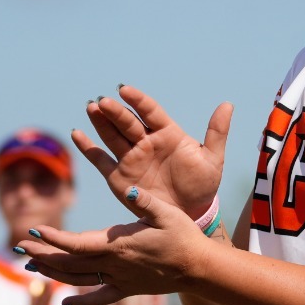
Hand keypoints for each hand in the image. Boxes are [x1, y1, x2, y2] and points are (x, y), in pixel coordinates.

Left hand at [20, 183, 214, 304]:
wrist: (200, 269)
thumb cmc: (184, 235)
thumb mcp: (167, 212)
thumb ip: (145, 201)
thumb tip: (128, 189)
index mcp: (120, 245)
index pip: (78, 244)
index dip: (54, 240)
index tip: (33, 233)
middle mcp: (115, 265)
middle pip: (70, 262)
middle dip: (42, 255)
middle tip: (18, 248)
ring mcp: (119, 280)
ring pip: (78, 280)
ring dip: (52, 273)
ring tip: (30, 266)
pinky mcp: (127, 289)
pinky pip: (99, 298)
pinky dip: (80, 301)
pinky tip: (63, 303)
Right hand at [74, 86, 231, 219]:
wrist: (191, 213)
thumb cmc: (202, 185)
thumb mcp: (212, 159)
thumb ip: (216, 132)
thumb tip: (228, 104)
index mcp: (167, 133)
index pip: (150, 112)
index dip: (137, 101)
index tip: (125, 90)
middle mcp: (146, 142)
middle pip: (128, 123)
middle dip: (115, 112)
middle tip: (103, 102)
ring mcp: (131, 158)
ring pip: (112, 136)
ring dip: (101, 123)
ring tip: (91, 108)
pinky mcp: (119, 177)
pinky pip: (100, 160)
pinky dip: (88, 148)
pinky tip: (77, 134)